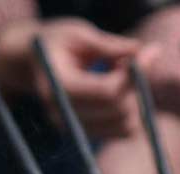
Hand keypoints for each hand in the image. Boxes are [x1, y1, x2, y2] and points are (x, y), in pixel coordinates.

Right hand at [0, 18, 157, 138]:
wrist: (30, 62)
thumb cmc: (54, 42)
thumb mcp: (78, 33)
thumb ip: (110, 45)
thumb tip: (145, 52)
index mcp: (59, 88)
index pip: (107, 91)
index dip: (134, 73)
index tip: (149, 51)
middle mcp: (64, 115)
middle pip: (119, 110)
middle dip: (136, 84)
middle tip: (135, 58)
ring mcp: (75, 128)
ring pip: (126, 124)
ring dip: (135, 96)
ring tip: (120, 71)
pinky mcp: (86, 133)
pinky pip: (123, 131)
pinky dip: (132, 109)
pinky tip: (119, 87)